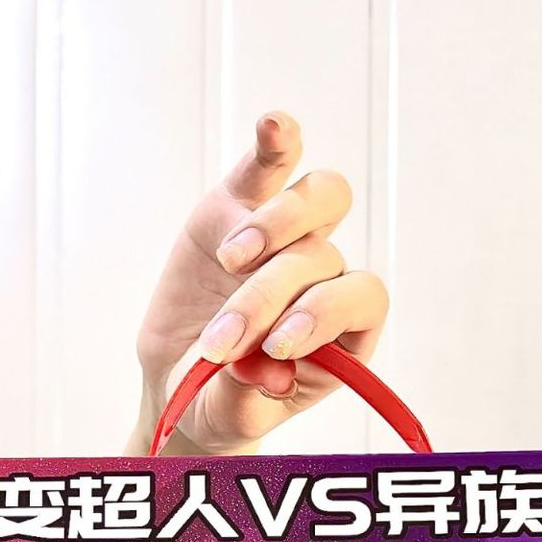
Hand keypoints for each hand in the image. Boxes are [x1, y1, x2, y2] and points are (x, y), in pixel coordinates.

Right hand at [130, 112, 389, 455]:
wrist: (182, 383)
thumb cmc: (222, 405)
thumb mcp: (234, 416)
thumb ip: (250, 397)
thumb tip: (265, 371)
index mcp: (343, 331)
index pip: (360, 300)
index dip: (324, 313)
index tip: (278, 344)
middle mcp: (325, 277)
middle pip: (322, 257)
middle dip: (268, 296)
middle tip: (222, 339)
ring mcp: (286, 236)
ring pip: (317, 200)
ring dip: (276, 225)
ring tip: (231, 261)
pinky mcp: (240, 203)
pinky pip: (271, 163)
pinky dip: (276, 141)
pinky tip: (274, 125)